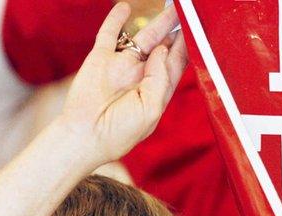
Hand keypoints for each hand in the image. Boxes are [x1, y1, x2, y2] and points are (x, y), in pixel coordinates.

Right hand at [57, 2, 186, 164]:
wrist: (84, 137)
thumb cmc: (119, 133)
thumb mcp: (150, 109)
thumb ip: (160, 79)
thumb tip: (162, 50)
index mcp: (156, 92)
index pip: (176, 65)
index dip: (187, 47)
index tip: (197, 30)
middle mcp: (141, 77)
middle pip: (164, 48)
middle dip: (177, 31)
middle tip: (188, 12)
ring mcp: (121, 67)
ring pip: (143, 38)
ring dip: (157, 22)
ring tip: (171, 7)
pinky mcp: (100, 60)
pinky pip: (109, 35)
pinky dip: (116, 20)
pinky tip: (124, 7)